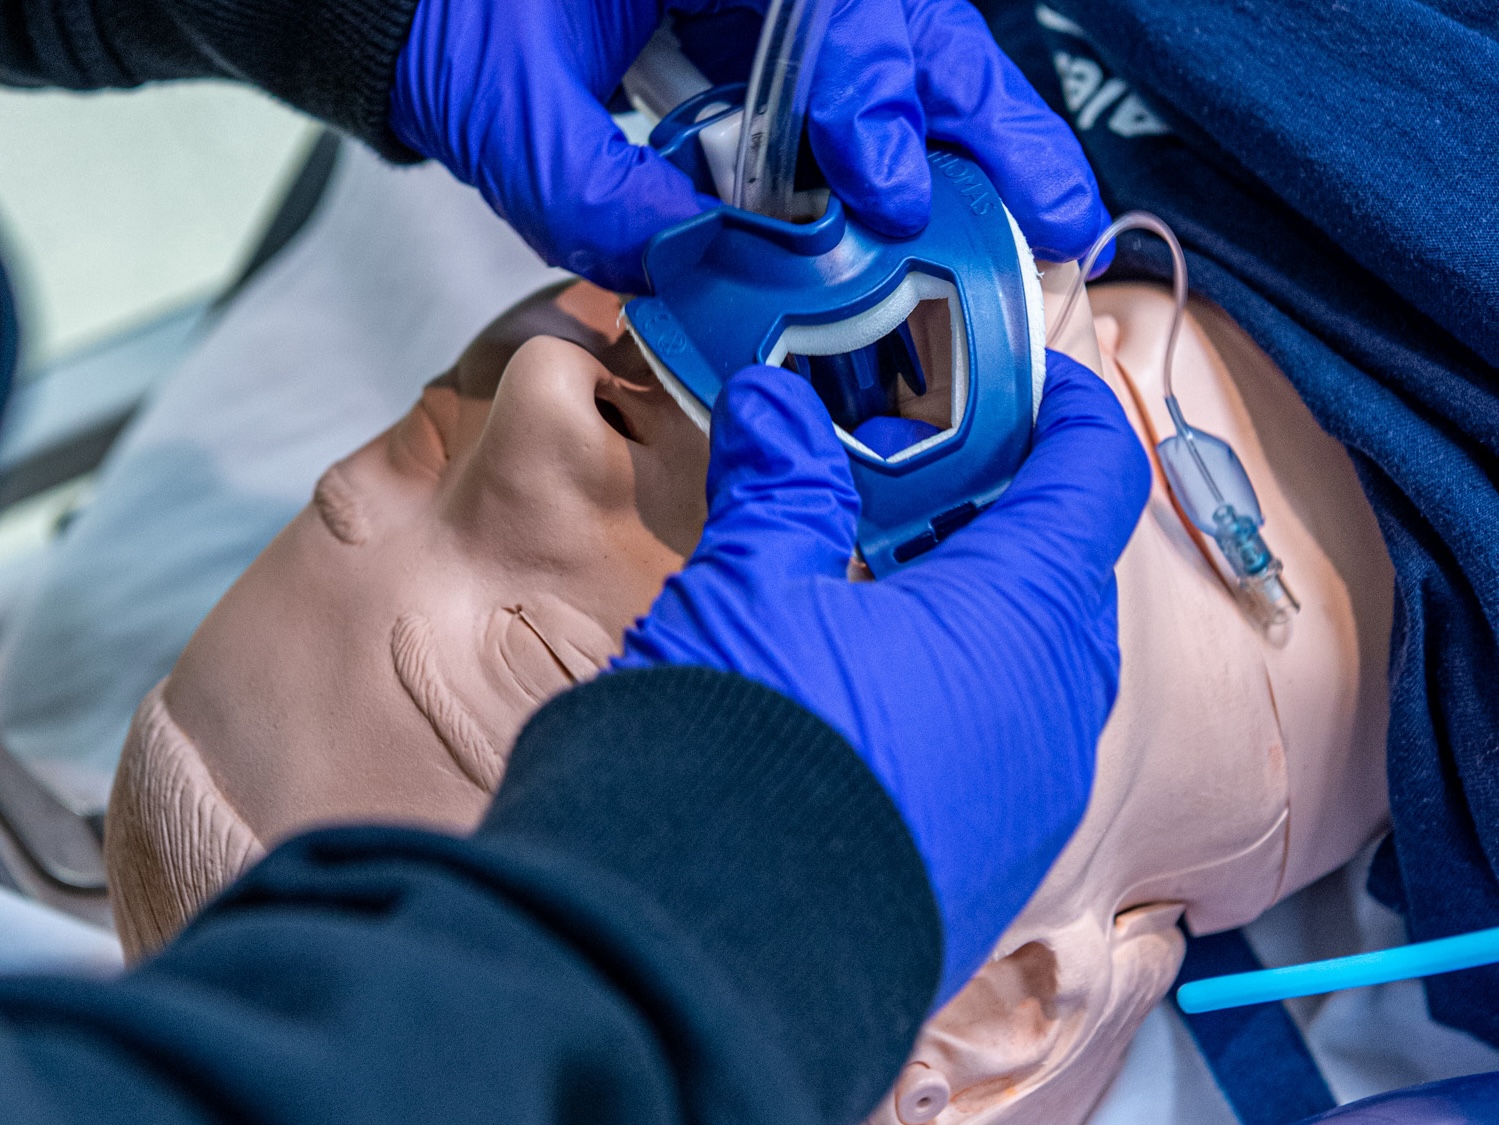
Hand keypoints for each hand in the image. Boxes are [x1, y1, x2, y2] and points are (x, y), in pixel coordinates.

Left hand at [387, 0, 1112, 292]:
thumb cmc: (447, 17)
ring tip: (1037, 227)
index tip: (882, 190)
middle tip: (1057, 216)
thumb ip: (599, 194)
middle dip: (987, 125)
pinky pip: (855, 103)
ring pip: (907, 62)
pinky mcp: (763, 54)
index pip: (840, 12)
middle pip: (914, 31)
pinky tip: (935, 228)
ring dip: (969, 150)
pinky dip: (901, 165)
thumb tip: (702, 272)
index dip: (875, 100)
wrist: (415, 5)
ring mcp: (769, 11)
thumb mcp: (513, 111)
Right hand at [614, 351, 1148, 1000]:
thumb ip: (777, 488)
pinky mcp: (985, 865)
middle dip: (995, 507)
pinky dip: (954, 694)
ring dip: (968, 606)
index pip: (1091, 478)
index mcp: (1016, 616)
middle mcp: (1050, 709)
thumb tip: (772, 410)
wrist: (703, 960)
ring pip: (1027, 664)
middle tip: (908, 475)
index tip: (1034, 379)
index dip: (1072, 414)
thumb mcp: (746, 589)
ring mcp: (1027, 799)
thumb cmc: (739, 754)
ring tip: (869, 579)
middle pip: (1059, 571)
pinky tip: (862, 691)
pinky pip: (998, 748)